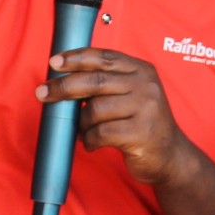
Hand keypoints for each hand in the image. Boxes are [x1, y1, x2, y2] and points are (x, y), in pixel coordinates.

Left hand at [36, 48, 193, 186]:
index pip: (104, 57)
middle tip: (43, 93)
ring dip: (82, 123)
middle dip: (64, 87)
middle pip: (95, 80)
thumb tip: (64, 80)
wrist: (171, 156)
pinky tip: (92, 143)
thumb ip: (108, 83)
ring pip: (95, 110)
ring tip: (84, 130)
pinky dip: (89, 140)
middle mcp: (145, 86)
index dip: (76, 58)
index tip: (54, 62)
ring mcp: (145, 109)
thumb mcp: (133, 95)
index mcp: (142, 70)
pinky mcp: (140, 133)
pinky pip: (100, 134)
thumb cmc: (143, 124)